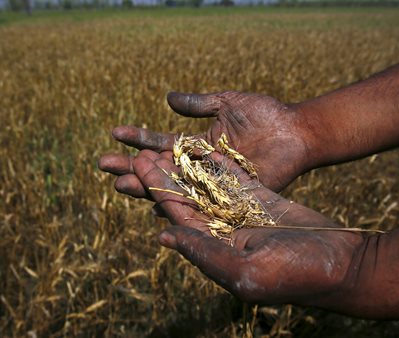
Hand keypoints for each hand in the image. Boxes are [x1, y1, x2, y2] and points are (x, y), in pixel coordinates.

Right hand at [99, 91, 321, 195]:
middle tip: (103, 164)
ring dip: (146, 186)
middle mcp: (200, 167)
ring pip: (173, 188)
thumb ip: (200, 104)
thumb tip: (167, 98)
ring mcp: (213, 184)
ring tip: (120, 184)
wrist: (296, 131)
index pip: (161, 143)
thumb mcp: (228, 103)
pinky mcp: (228, 197)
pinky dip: (178, 205)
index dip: (138, 138)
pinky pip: (199, 204)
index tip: (114, 132)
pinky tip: (154, 206)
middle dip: (131, 166)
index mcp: (199, 145)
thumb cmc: (265, 115)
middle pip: (159, 169)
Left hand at [131, 149, 361, 305]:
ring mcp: (243, 214)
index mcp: (215, 249)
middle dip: (164, 176)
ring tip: (162, 145)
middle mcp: (224, 231)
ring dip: (184, 167)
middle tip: (139, 152)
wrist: (342, 264)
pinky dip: (217, 163)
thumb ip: (204, 252)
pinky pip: (234, 179)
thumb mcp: (246, 269)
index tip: (136, 167)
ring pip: (206, 186)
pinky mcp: (262, 200)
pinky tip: (199, 148)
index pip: (178, 216)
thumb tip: (163, 236)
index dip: (156, 191)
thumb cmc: (297, 275)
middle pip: (186, 199)